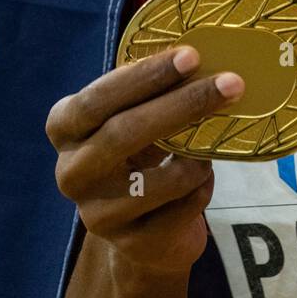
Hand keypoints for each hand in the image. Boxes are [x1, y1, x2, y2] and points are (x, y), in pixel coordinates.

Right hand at [46, 47, 243, 280]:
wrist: (141, 231)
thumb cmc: (139, 154)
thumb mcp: (133, 117)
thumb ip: (151, 90)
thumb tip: (204, 54)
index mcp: (65, 128)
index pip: (98, 98)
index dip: (144, 77)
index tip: (192, 56)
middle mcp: (71, 171)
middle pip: (124, 133)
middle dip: (182, 104)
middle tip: (231, 83)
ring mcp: (96, 213)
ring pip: (157, 180)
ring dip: (197, 157)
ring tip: (212, 145)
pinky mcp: (129, 243)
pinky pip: (179, 209)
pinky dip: (201, 187)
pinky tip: (202, 178)